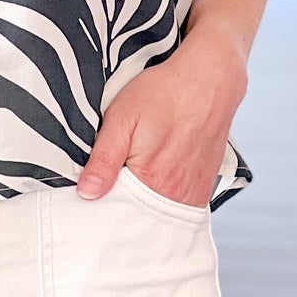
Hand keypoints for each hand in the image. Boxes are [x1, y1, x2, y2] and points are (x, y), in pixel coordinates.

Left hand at [76, 27, 246, 206]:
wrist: (209, 80)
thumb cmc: (164, 93)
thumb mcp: (122, 117)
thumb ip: (104, 158)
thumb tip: (87, 193)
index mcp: (151, 181)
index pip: (116, 212)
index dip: (101, 203)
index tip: (94, 190)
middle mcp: (176, 195)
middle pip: (139, 216)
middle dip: (123, 205)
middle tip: (116, 176)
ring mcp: (193, 193)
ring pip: (158, 212)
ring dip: (144, 202)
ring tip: (138, 173)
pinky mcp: (204, 187)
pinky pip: (177, 205)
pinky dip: (163, 198)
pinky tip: (157, 176)